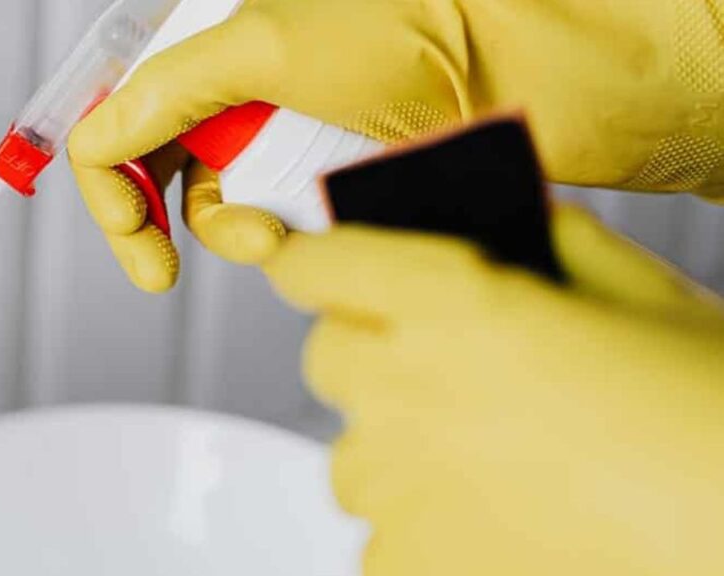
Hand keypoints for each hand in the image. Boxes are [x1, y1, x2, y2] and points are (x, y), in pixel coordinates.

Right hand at [68, 0, 723, 291]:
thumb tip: (95, 135)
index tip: (121, 222)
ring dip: (230, 231)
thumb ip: (166, 90)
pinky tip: (302, 231)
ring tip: (271, 232)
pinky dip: (278, 237)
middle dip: (152, 218)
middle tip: (155, 266)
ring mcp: (282, 135)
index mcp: (216, 34)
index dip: (107, 168)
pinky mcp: (321, 178)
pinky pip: (272, 223)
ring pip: (216, 205)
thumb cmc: (419, 30)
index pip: (121, 105)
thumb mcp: (269, 46)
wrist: (526, 73)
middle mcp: (241, 85)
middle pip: (156, 164)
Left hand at [264, 205, 723, 573]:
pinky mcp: (408, 567)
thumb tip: (508, 221)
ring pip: (351, 457)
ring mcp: (398, 490)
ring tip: (486, 463)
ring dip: (397, 450)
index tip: (316, 266)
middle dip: (368, 350)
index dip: (315, 261)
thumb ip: (550, 244)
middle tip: (437, 365)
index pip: (319, 266)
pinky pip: (381, 538)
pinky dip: (421, 531)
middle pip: (328, 357)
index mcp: (452, 305)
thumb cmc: (710, 411)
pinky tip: (497, 528)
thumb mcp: (641, 295)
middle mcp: (404, 392)